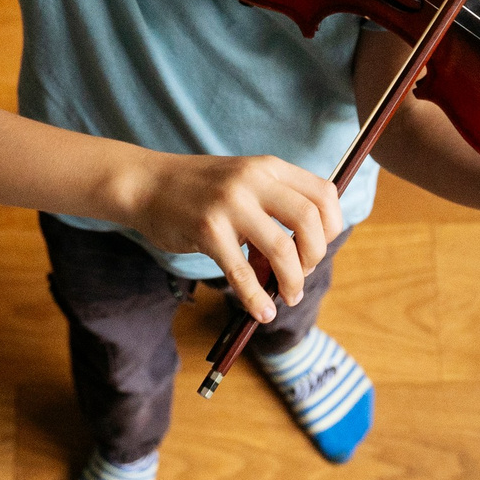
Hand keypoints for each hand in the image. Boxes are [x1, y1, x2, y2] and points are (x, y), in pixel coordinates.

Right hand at [122, 154, 342, 321]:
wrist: (147, 184)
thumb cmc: (199, 190)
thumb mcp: (244, 182)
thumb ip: (275, 206)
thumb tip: (304, 256)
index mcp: (269, 167)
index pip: (324, 194)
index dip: (332, 228)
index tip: (319, 247)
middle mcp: (254, 180)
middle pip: (310, 221)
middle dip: (315, 257)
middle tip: (302, 275)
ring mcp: (230, 204)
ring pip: (282, 249)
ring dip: (292, 281)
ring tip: (288, 296)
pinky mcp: (207, 230)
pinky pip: (242, 272)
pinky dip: (256, 299)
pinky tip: (261, 312)